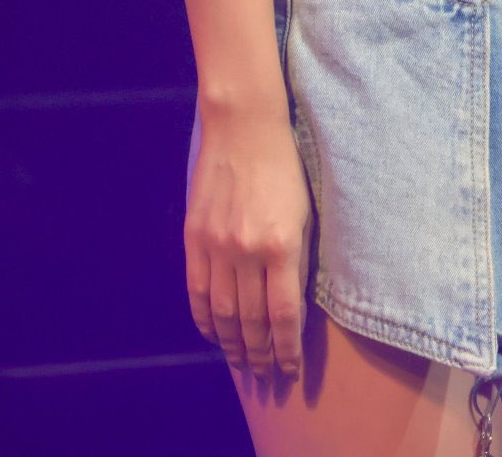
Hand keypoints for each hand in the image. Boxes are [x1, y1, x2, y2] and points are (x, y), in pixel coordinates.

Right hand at [185, 109, 311, 377]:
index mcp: (282, 244)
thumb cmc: (285, 167)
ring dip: (232, 344)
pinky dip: (204, 320)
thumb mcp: (306, 212)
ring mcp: (217, 245)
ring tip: (242, 362)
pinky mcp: (194, 238)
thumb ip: (299, 261)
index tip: (291, 370)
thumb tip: (293, 308)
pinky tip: (214, 334)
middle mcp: (247, 250)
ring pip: (221, 313)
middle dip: (259, 354)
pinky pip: (196, 291)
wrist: (244, 127)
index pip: (284, 315)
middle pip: (251, 321)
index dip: (286, 349)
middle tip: (265, 374)